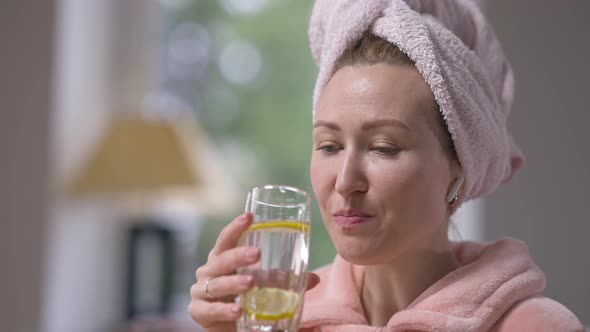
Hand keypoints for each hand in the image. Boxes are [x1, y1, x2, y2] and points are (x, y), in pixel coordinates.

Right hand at [188, 213, 319, 331]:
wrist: (226, 326)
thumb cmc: (243, 298)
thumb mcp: (262, 286)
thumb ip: (283, 280)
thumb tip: (314, 278)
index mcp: (222, 258)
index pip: (226, 239)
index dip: (236, 227)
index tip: (249, 216)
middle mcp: (208, 271)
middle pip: (222, 259)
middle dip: (239, 256)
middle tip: (257, 254)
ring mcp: (201, 291)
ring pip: (217, 284)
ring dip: (234, 283)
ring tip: (251, 283)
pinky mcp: (199, 312)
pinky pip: (211, 310)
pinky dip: (224, 310)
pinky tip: (237, 311)